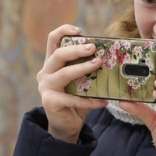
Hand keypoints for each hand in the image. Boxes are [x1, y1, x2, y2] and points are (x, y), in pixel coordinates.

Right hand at [37, 25, 107, 142]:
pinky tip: (103, 102)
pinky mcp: (50, 102)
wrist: (66, 125)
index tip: (79, 30)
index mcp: (52, 63)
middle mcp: (46, 72)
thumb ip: (88, 69)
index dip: (63, 31)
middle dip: (76, 49)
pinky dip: (90, 101)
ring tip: (98, 64)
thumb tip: (109, 57)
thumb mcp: (81, 81)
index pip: (52, 40)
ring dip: (82, 68)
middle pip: (58, 54)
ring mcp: (46, 87)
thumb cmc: (76, 99)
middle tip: (93, 48)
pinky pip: (72, 99)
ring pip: (64, 73)